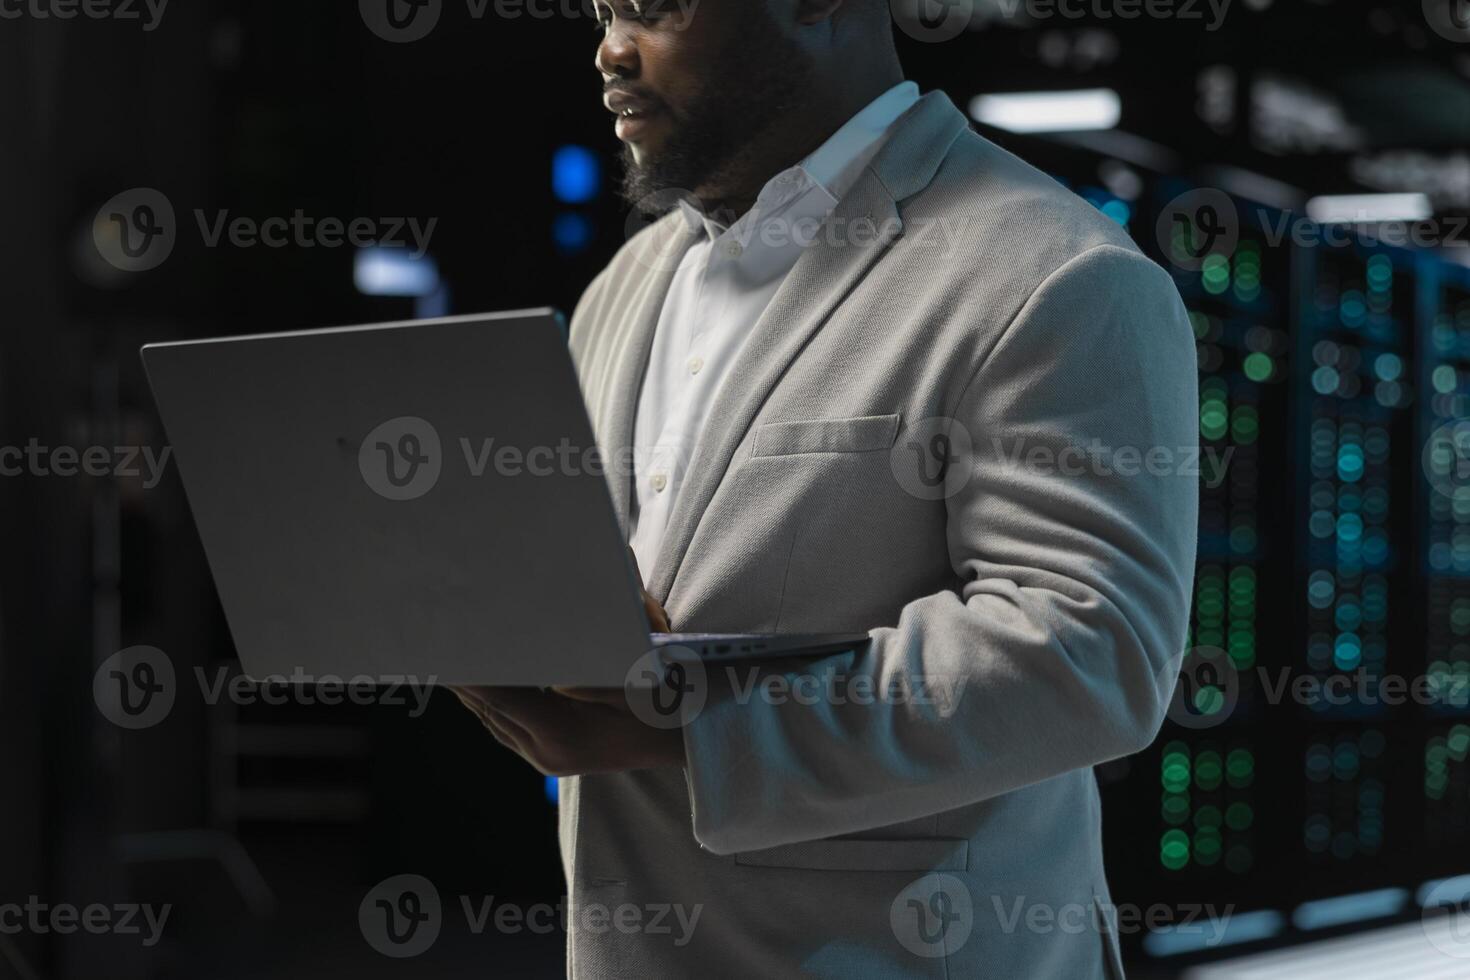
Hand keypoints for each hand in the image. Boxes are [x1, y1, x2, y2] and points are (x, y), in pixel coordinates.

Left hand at [449, 548, 680, 775]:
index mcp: (561, 735)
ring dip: (471, 690)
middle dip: (463, 675)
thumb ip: (581, 673)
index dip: (470, 670)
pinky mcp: (549, 758)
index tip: (446, 645)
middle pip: (489, 708)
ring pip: (492, 720)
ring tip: (446, 657)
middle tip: (434, 641)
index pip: (499, 696)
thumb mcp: (627, 679)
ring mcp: (546, 760)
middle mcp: (546, 753)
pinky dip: (489, 702)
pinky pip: (505, 727)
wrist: (688, 743)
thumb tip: (541, 666)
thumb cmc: (664, 704)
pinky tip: (478, 680)